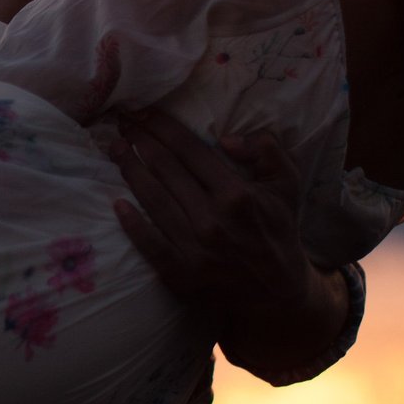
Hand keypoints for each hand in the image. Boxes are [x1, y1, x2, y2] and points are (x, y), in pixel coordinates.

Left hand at [110, 113, 347, 374]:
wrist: (277, 292)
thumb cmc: (278, 230)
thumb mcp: (287, 184)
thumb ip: (267, 150)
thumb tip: (226, 139)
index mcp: (236, 194)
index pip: (189, 150)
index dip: (161, 126)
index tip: (142, 111)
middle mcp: (212, 219)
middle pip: (165, 169)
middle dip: (140, 141)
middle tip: (122, 123)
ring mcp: (194, 248)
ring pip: (153, 200)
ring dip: (130, 170)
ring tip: (115, 149)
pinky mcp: (180, 273)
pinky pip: (149, 244)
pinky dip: (131, 224)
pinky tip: (116, 204)